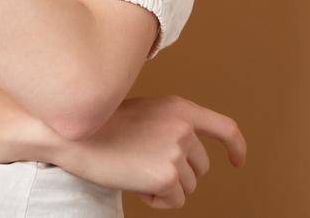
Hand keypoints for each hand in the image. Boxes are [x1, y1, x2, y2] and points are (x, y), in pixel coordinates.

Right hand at [48, 95, 245, 209]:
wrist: (73, 133)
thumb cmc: (103, 124)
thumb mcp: (146, 113)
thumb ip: (170, 126)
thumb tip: (187, 156)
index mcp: (181, 108)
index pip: (225, 127)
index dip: (235, 147)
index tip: (236, 161)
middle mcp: (184, 128)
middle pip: (201, 167)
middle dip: (179, 173)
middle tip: (145, 165)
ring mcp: (177, 152)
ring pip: (188, 186)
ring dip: (165, 186)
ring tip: (135, 169)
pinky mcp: (168, 176)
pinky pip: (174, 201)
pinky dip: (157, 200)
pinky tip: (134, 183)